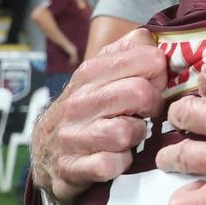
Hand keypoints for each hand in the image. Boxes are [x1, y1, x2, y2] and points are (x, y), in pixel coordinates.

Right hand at [31, 27, 166, 204]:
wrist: (45, 154)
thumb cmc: (85, 110)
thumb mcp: (100, 73)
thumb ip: (128, 51)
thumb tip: (152, 37)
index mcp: (90, 72)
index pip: (148, 59)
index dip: (161, 75)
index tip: (155, 86)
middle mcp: (78, 101)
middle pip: (140, 93)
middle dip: (153, 106)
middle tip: (146, 114)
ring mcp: (72, 135)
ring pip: (127, 131)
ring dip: (137, 137)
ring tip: (130, 136)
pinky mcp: (71, 167)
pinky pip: (111, 165)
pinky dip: (120, 163)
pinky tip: (116, 158)